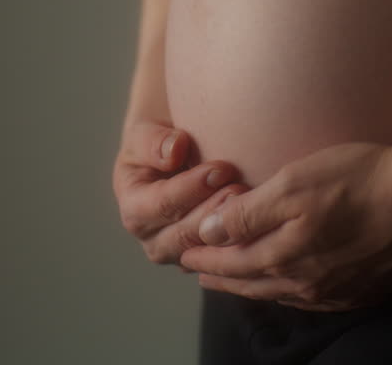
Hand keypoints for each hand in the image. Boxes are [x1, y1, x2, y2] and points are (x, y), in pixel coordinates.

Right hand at [113, 116, 246, 264]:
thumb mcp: (146, 131)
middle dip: (213, 213)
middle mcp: (152, 238)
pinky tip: (258, 219)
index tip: (220, 168)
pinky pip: (223, 259)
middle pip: (182, 236)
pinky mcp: (205, 258)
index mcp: (133, 208)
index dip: (190, 189)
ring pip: (204, 253)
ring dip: (228, 230)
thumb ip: (153, 141)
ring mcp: (179, 252)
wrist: (175, 155)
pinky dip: (240, 242)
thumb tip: (174, 151)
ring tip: (252, 202)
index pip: (160, 205)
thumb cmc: (158, 140)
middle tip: (241, 189)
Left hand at [179, 140, 391, 310]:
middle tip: (200, 272)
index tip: (182, 254)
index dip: (203, 258)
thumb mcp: (293, 185)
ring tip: (239, 280)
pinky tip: (295, 285)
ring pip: (284, 293)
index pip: (230, 264)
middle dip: (223, 277)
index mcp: (284, 259)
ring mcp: (340, 290)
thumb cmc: (361, 180)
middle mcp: (308, 284)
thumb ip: (247, 214)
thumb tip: (206, 234)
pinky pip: (318, 298)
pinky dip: (294, 292)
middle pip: (253, 284)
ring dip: (256, 285)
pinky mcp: (369, 287)